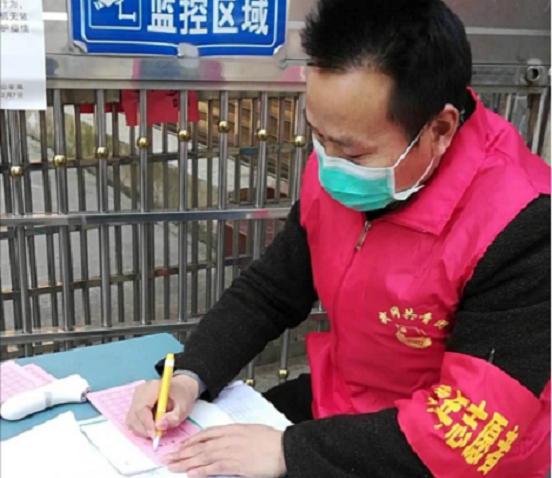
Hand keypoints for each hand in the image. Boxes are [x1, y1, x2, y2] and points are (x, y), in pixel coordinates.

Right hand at [125, 375, 198, 437]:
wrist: (182, 388)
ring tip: (156, 431)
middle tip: (157, 435)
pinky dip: (139, 427)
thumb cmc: (182, 397)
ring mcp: (136, 396)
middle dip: (144, 429)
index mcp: (153, 387)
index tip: (154, 435)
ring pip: (131, 418)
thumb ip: (173, 417)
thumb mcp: (183, 408)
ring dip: (141, 429)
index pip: (142, 407)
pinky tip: (151, 428)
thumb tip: (158, 426)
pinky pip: (132, 419)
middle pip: (134, 414)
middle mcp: (141, 391)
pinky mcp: (134, 403)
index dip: (146, 423)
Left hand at [161, 424, 286, 476]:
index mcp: (232, 429)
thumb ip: (236, 435)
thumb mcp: (251, 431)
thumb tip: (227, 440)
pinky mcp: (235, 464)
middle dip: (181, 452)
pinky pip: (213, 468)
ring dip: (185, 462)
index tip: (179, 446)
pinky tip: (190, 473)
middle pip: (200, 446)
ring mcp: (230, 451)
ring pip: (202, 456)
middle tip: (166, 458)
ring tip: (171, 466)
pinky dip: (200, 470)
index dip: (190, 441)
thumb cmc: (271, 440)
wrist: (282, 447)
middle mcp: (228, 438)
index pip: (205, 434)